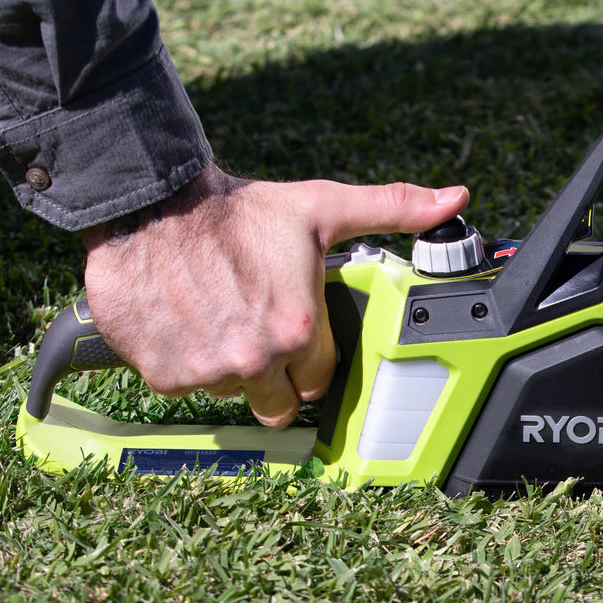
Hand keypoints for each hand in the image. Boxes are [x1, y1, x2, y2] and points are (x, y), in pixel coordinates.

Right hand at [80, 163, 468, 426]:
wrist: (149, 203)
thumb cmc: (239, 209)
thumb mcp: (323, 207)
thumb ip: (393, 208)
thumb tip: (453, 199)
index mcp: (298, 330)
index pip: (320, 380)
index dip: (313, 357)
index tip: (300, 332)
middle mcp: (252, 359)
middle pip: (278, 403)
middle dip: (277, 376)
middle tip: (264, 332)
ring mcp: (205, 370)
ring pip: (232, 392)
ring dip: (231, 367)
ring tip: (225, 316)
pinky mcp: (162, 372)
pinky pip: (185, 385)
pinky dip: (187, 361)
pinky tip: (190, 321)